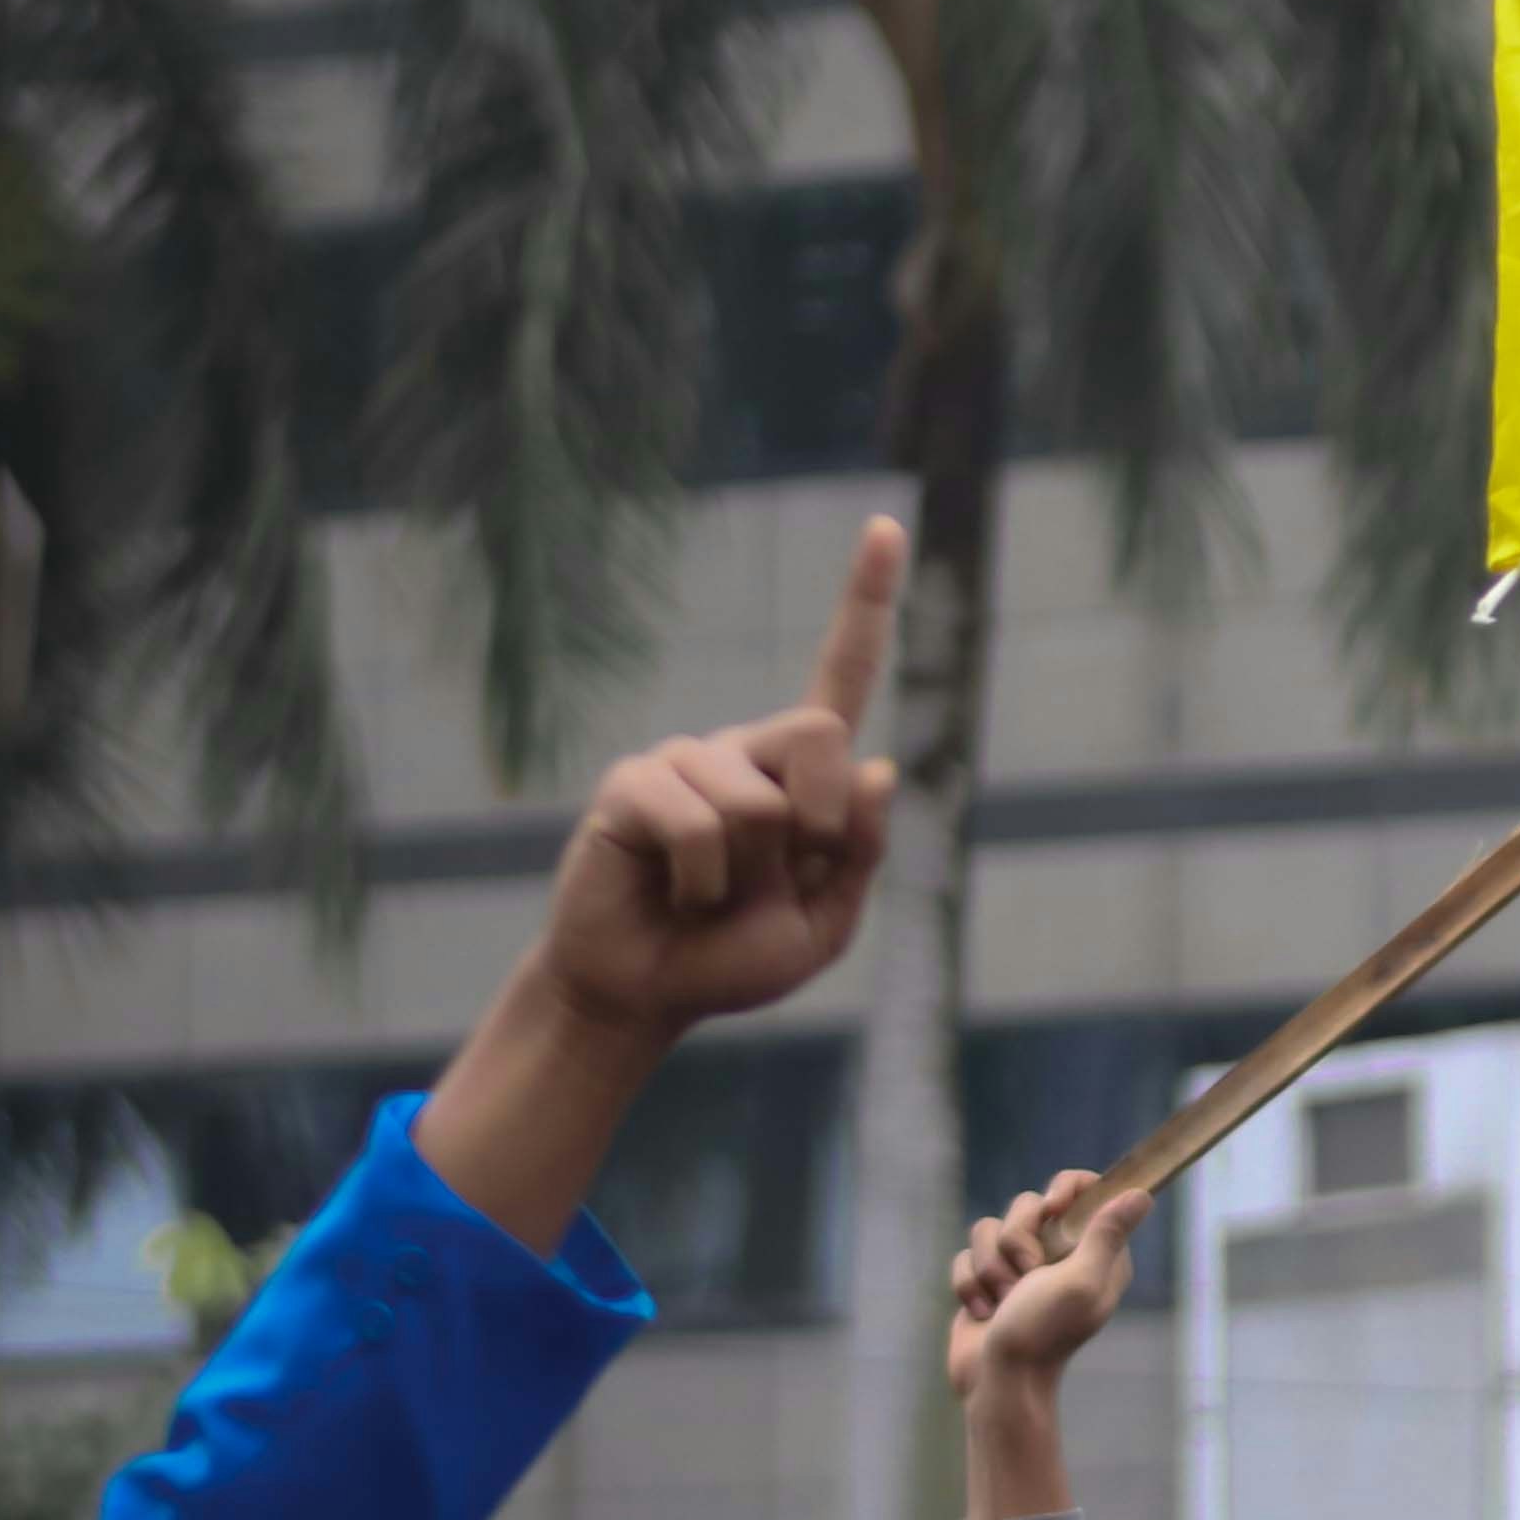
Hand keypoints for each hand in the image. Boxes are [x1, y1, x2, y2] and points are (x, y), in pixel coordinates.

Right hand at [526, 521, 902, 1043]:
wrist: (647, 993)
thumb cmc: (734, 958)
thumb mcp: (824, 922)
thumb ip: (859, 852)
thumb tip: (875, 767)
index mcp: (802, 774)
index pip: (843, 674)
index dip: (865, 601)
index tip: (885, 526)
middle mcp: (745, 749)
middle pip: (821, 734)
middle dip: (817, 826)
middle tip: (776, 878)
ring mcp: (685, 760)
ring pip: (760, 802)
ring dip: (749, 876)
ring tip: (710, 898)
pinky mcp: (633, 785)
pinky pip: (699, 827)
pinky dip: (702, 886)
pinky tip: (675, 896)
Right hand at [951, 1171, 1147, 1403]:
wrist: (998, 1381)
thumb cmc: (1042, 1333)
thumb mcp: (1081, 1280)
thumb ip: (1107, 1235)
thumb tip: (1142, 1194)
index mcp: (1097, 1251)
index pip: (1087, 1189)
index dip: (1065, 1189)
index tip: (1052, 1210)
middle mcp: (1061, 1254)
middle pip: (1028, 1205)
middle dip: (1017, 1241)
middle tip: (1028, 1278)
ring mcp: (1021, 1266)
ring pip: (990, 1228)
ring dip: (991, 1268)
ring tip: (1006, 1301)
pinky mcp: (988, 1279)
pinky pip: (966, 1255)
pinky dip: (970, 1284)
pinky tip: (985, 1312)